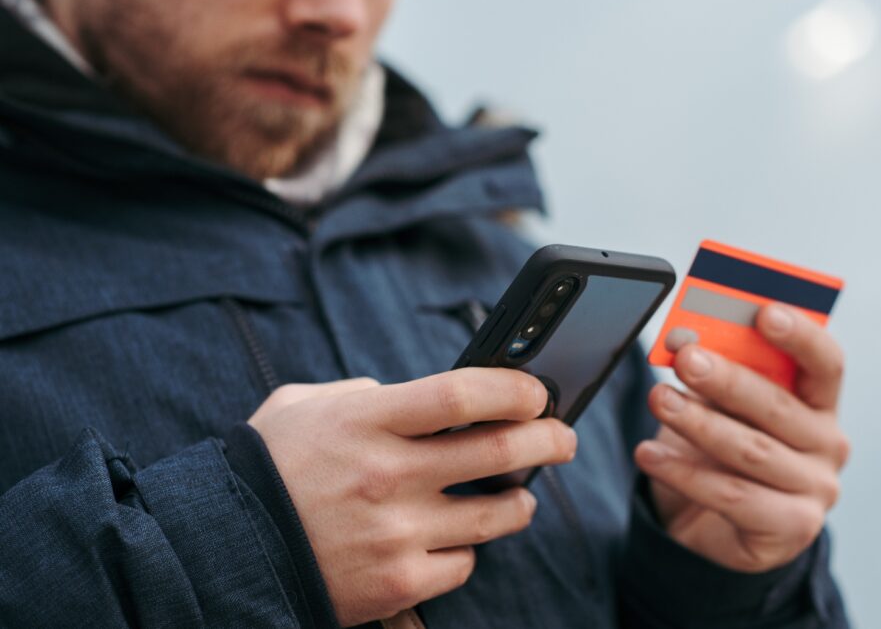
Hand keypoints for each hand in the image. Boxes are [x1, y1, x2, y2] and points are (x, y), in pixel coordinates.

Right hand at [248, 371, 576, 626]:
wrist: (222, 551)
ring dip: (522, 501)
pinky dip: (467, 552)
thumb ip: (364, 391)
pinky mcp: (396, 584)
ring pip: (497, 516)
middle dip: (549, 440)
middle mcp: (387, 475)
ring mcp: (395, 534)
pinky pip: (462, 565)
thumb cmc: (265, 470)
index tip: (537, 392)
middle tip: (563, 437)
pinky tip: (458, 541)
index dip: (514, 389)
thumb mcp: (305, 407)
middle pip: (500, 451)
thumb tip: (418, 396)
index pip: (462, 394)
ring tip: (523, 496)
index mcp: (366, 421)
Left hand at [635, 303, 848, 572]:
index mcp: (820, 403)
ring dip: (699, 423)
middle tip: (686, 358)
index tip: (764, 312)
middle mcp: (829, 445)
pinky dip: (684, 472)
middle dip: (728, 379)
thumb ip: (716, 373)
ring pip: (751, 451)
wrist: (709, 526)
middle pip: (779, 406)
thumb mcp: (721, 408)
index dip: (800, 336)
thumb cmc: (719, 451)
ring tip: (658, 399)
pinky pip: (732, 496)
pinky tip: (649, 453)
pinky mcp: (791, 528)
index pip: (826, 363)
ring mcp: (815, 490)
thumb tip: (686, 339)